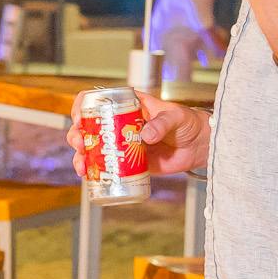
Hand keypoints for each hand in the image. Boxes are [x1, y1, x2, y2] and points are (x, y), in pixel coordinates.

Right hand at [70, 95, 210, 177]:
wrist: (200, 146)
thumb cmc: (189, 123)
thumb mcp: (176, 116)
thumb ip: (162, 123)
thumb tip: (145, 136)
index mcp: (128, 106)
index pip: (98, 100)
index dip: (83, 106)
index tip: (80, 118)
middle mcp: (120, 124)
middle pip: (89, 127)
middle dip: (77, 135)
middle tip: (79, 144)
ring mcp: (123, 144)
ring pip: (94, 149)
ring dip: (82, 157)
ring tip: (82, 166)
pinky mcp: (130, 163)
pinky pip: (109, 167)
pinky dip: (96, 172)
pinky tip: (90, 177)